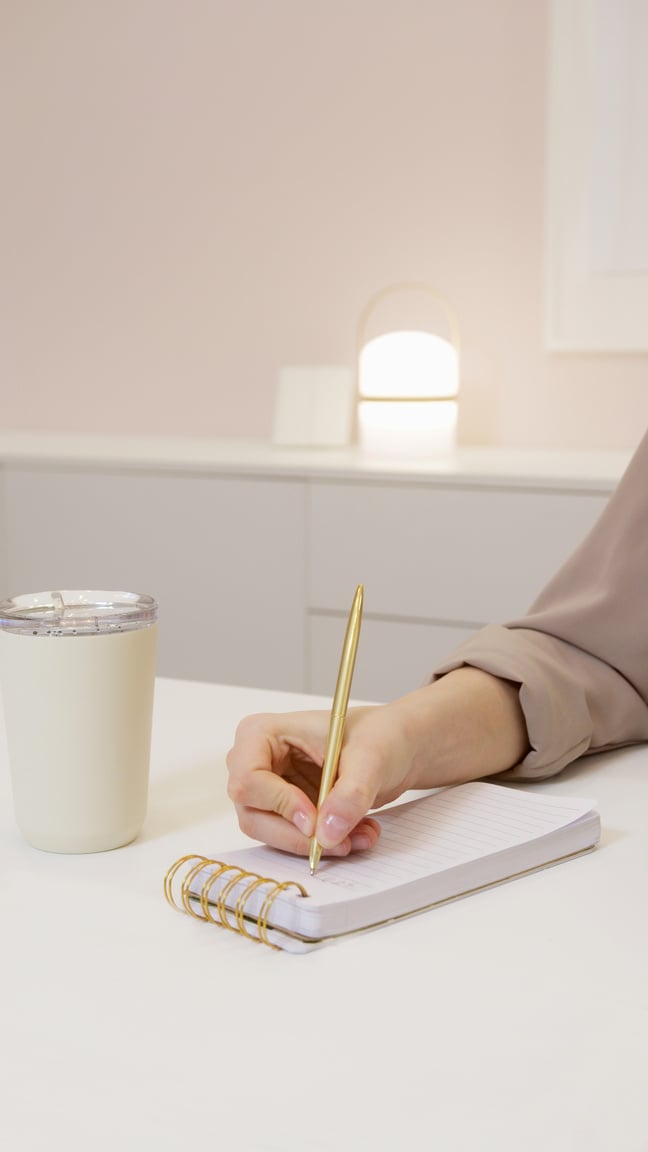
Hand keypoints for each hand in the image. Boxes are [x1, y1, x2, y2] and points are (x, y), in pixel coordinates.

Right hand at [226, 705, 397, 857]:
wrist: (394, 747)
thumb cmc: (378, 735)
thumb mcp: (371, 758)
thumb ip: (349, 794)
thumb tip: (326, 833)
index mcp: (261, 733)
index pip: (248, 779)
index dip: (279, 804)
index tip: (315, 820)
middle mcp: (255, 762)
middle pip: (253, 814)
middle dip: (298, 835)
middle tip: (341, 841)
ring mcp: (267, 789)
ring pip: (270, 834)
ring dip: (315, 844)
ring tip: (360, 834)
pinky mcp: (283, 811)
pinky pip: (290, 839)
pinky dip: (322, 844)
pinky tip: (356, 833)